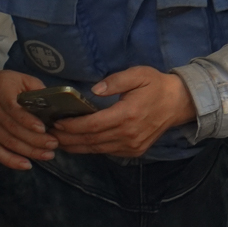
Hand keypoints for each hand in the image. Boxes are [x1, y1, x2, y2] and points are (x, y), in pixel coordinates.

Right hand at [0, 67, 56, 169]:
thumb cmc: (7, 84)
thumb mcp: (22, 79)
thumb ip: (37, 90)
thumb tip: (57, 105)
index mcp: (0, 90)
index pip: (12, 108)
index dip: (27, 120)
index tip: (43, 128)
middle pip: (12, 128)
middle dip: (34, 139)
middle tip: (54, 144)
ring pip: (6, 142)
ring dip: (28, 151)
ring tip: (48, 155)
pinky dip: (10, 160)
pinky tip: (26, 165)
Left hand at [51, 66, 195, 157]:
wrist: (179, 103)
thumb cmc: (156, 86)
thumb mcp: (139, 74)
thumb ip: (116, 80)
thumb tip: (94, 90)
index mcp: (128, 114)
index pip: (92, 125)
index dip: (71, 126)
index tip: (55, 122)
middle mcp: (128, 134)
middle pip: (90, 140)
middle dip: (66, 138)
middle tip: (48, 134)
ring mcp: (131, 145)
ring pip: (96, 149)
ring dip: (75, 146)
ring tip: (57, 140)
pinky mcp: (133, 151)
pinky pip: (106, 152)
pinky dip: (89, 148)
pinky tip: (78, 142)